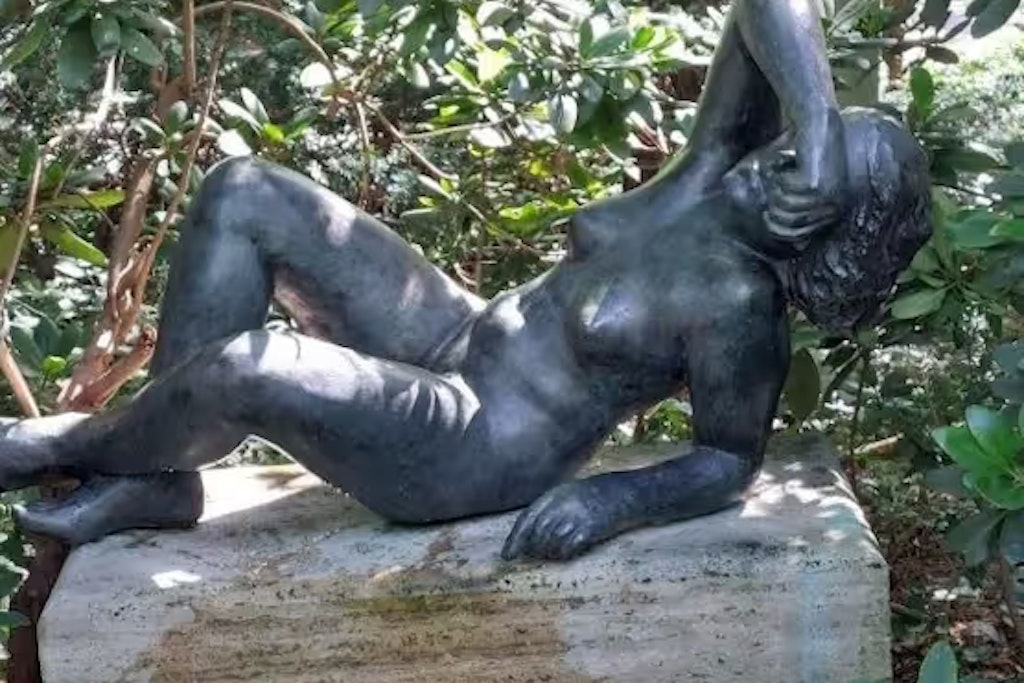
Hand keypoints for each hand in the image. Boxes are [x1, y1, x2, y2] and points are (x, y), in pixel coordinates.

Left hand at [501, 480, 616, 561]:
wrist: (627, 493)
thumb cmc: (597, 494)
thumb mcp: (569, 493)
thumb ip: (550, 508)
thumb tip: (531, 533)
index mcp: (554, 495)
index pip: (526, 519)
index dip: (514, 539)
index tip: (506, 556)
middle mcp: (561, 506)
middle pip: (535, 535)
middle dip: (530, 550)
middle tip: (530, 559)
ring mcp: (574, 518)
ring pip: (548, 543)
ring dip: (547, 553)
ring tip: (553, 553)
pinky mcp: (588, 530)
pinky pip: (566, 548)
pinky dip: (563, 554)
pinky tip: (568, 552)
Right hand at [765, 109, 847, 241]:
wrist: (818, 122)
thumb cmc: (803, 152)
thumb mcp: (794, 184)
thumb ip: (789, 209)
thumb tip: (789, 242)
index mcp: (832, 210)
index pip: (796, 236)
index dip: (778, 226)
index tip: (767, 215)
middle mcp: (833, 207)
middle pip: (788, 225)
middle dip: (774, 207)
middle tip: (777, 186)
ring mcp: (827, 197)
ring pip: (783, 209)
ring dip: (777, 188)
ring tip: (787, 170)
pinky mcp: (816, 185)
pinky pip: (783, 193)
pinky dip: (779, 176)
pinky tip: (793, 159)